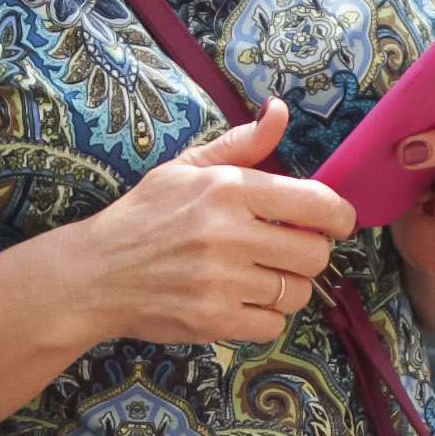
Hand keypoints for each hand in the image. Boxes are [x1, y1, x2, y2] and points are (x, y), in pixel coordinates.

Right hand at [72, 102, 354, 346]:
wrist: (95, 274)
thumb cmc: (144, 216)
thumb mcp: (187, 168)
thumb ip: (241, 143)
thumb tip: (279, 111)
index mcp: (229, 188)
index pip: (316, 202)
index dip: (339, 215)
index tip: (336, 222)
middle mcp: (229, 233)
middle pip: (315, 254)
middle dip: (309, 254)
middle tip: (288, 251)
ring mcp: (222, 281)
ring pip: (298, 292)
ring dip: (288, 287)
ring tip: (260, 276)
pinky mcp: (213, 320)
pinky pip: (273, 324)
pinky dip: (265, 316)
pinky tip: (242, 301)